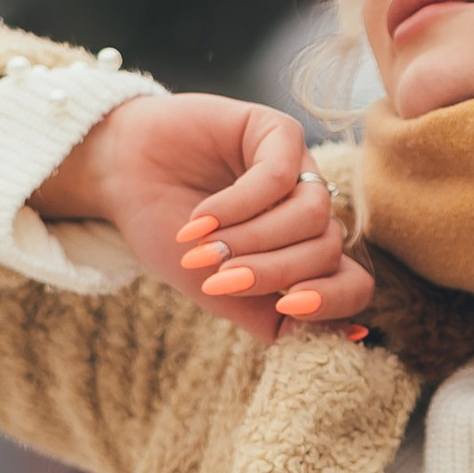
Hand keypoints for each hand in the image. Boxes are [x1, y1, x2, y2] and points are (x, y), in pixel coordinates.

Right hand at [36, 92, 374, 342]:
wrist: (119, 178)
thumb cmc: (168, 234)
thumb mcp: (217, 291)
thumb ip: (271, 318)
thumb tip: (344, 340)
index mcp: (304, 253)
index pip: (353, 283)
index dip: (332, 302)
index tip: (288, 307)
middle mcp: (309, 212)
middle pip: (327, 250)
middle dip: (272, 272)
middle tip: (217, 277)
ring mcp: (298, 169)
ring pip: (313, 214)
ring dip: (253, 239)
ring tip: (204, 247)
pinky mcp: (277, 132)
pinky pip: (281, 175)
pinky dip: (239, 206)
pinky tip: (202, 218)